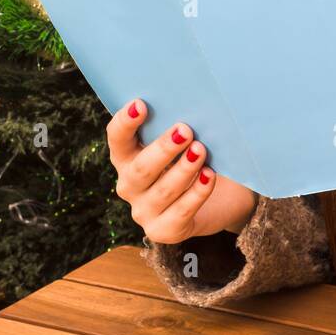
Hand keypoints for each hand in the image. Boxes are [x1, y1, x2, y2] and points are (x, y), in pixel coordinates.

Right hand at [107, 100, 257, 243]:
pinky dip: (196, 193)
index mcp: (127, 158)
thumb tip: (193, 103)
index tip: (141, 104)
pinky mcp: (164, 231)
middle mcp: (130, 186)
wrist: (218, 200)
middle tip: (185, 130)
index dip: (125, 122)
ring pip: (162, 192)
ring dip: (183, 170)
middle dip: (163, 149)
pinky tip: (209, 176)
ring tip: (201, 151)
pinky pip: (180, 212)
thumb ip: (177, 129)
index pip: (117, 139)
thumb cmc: (194, 160)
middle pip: (140, 169)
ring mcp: (144, 211)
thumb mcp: (182, 143)